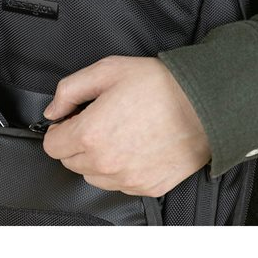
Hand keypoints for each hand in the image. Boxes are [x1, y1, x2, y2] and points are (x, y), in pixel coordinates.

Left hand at [42, 56, 209, 196]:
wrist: (206, 103)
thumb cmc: (160, 85)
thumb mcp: (107, 70)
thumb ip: (70, 90)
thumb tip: (53, 109)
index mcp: (90, 134)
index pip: (52, 146)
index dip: (59, 129)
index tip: (72, 120)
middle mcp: (105, 163)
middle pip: (70, 162)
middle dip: (77, 142)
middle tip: (100, 121)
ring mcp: (127, 179)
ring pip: (93, 176)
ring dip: (97, 159)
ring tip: (120, 133)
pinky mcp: (148, 187)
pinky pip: (120, 184)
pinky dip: (122, 169)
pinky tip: (136, 146)